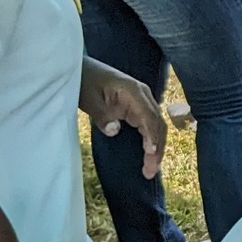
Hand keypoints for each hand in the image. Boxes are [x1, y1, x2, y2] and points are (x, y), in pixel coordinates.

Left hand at [79, 61, 166, 178]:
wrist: (83, 70)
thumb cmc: (85, 81)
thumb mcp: (89, 99)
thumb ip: (102, 115)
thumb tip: (115, 131)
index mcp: (133, 91)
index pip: (148, 116)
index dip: (152, 135)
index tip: (151, 153)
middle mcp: (143, 96)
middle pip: (157, 123)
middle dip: (157, 148)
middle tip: (149, 171)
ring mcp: (141, 101)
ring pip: (156, 126)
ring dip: (155, 147)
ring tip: (149, 170)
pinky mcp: (137, 107)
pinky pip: (148, 125)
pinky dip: (150, 141)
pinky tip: (147, 155)